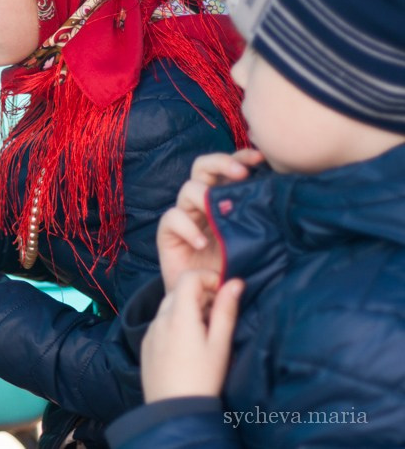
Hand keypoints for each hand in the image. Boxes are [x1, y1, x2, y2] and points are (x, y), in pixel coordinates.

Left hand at [141, 269, 242, 402]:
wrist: (173, 410)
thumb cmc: (203, 378)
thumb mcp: (220, 344)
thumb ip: (226, 310)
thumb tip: (235, 282)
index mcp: (178, 315)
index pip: (188, 278)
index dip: (208, 278)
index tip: (223, 294)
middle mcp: (159, 319)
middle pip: (178, 291)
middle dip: (200, 294)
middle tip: (217, 315)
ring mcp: (150, 331)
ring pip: (168, 307)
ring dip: (187, 308)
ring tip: (204, 331)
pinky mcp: (146, 344)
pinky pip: (160, 323)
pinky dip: (175, 322)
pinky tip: (187, 344)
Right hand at [158, 149, 263, 292]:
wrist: (208, 302)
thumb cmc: (235, 274)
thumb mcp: (257, 247)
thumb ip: (265, 226)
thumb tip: (291, 208)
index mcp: (225, 201)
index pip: (229, 168)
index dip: (241, 157)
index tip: (260, 159)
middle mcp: (204, 204)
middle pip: (203, 167)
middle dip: (222, 163)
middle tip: (240, 173)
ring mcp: (185, 217)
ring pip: (188, 189)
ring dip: (203, 196)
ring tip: (217, 215)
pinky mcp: (168, 234)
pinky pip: (172, 217)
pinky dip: (187, 226)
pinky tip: (201, 242)